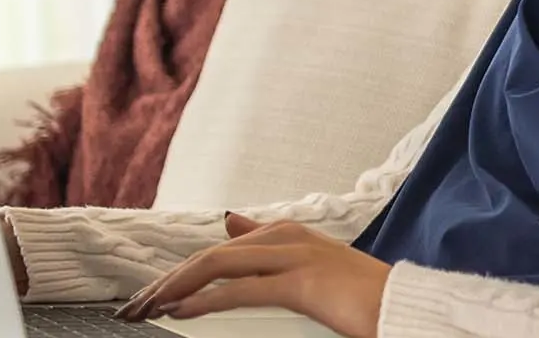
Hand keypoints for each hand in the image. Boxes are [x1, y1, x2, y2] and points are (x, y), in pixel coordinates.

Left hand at [114, 213, 390, 337]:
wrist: (407, 307)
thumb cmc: (363, 298)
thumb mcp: (309, 267)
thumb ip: (266, 248)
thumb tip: (231, 226)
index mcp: (287, 233)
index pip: (217, 251)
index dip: (178, 274)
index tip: (150, 297)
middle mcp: (286, 235)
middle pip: (208, 255)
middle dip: (165, 281)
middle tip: (132, 307)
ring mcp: (293, 255)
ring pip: (215, 265)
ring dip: (172, 288)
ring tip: (144, 309)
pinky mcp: (301, 281)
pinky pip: (238, 288)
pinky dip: (202, 300)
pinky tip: (179, 312)